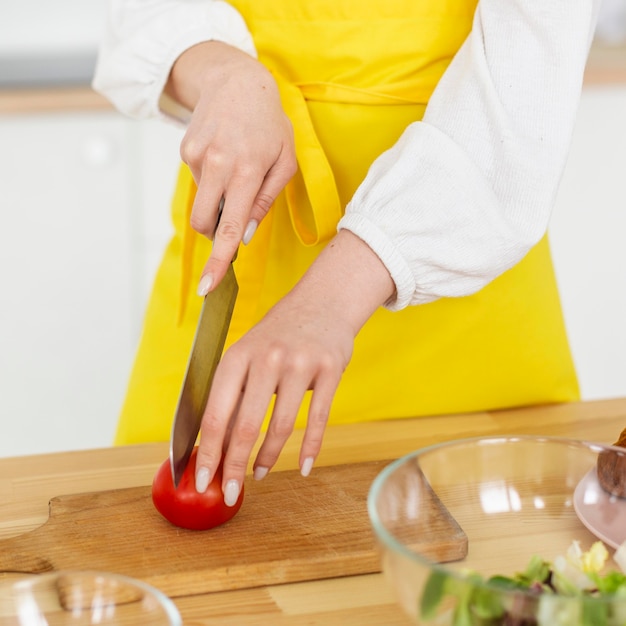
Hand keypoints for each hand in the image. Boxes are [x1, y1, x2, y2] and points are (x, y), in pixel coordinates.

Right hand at [165, 41, 296, 290]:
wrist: (237, 82)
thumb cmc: (270, 125)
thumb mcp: (284, 162)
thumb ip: (265, 201)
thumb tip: (244, 235)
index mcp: (246, 172)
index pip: (228, 228)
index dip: (218, 262)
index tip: (208, 287)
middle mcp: (217, 165)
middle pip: (204, 223)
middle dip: (216, 232)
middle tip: (234, 216)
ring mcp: (197, 157)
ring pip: (202, 202)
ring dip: (218, 200)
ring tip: (236, 168)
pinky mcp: (185, 151)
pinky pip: (198, 182)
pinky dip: (212, 181)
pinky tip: (224, 156)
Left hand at [193, 230, 396, 505]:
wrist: (321, 302)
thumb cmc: (277, 335)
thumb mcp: (247, 354)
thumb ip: (234, 394)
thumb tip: (215, 446)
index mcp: (237, 356)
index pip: (216, 414)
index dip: (208, 452)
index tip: (202, 481)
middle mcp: (267, 358)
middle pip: (245, 426)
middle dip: (234, 467)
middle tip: (230, 493)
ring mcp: (300, 363)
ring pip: (281, 426)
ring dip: (269, 458)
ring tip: (260, 474)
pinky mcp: (329, 370)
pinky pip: (319, 419)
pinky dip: (311, 448)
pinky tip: (305, 466)